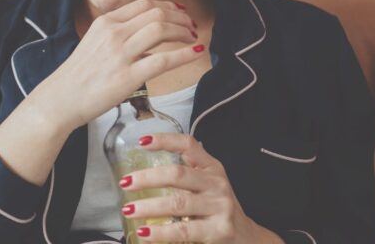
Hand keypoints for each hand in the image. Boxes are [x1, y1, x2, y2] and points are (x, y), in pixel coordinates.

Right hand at [33, 0, 202, 132]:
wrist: (61, 98)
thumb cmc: (78, 75)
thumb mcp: (94, 42)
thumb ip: (117, 33)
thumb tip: (145, 32)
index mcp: (105, 22)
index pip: (144, 4)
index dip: (167, 6)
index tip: (180, 13)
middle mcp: (113, 33)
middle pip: (156, 13)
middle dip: (180, 18)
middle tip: (191, 26)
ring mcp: (120, 54)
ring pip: (161, 30)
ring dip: (183, 31)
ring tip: (192, 38)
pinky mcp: (128, 77)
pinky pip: (163, 60)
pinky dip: (183, 54)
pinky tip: (195, 53)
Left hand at [118, 133, 271, 243]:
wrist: (247, 237)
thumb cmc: (219, 209)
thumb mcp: (208, 185)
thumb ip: (184, 176)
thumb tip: (141, 176)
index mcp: (212, 168)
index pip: (188, 145)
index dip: (165, 140)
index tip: (142, 141)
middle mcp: (217, 184)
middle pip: (177, 175)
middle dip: (148, 178)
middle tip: (126, 183)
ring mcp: (219, 207)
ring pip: (178, 203)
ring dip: (149, 206)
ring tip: (129, 210)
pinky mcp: (218, 230)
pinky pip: (183, 230)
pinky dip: (160, 233)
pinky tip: (145, 232)